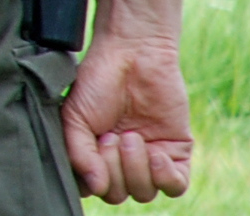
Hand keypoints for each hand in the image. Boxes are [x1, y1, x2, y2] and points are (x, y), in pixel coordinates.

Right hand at [63, 32, 194, 201]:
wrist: (132, 55)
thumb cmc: (97, 81)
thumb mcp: (74, 116)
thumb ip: (78, 154)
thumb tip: (96, 187)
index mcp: (94, 156)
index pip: (93, 190)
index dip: (92, 177)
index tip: (93, 145)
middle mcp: (120, 163)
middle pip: (118, 195)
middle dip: (113, 168)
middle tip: (112, 135)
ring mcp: (148, 160)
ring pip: (145, 193)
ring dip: (136, 167)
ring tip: (132, 136)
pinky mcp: (175, 153)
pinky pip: (174, 187)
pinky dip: (164, 176)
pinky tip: (156, 153)